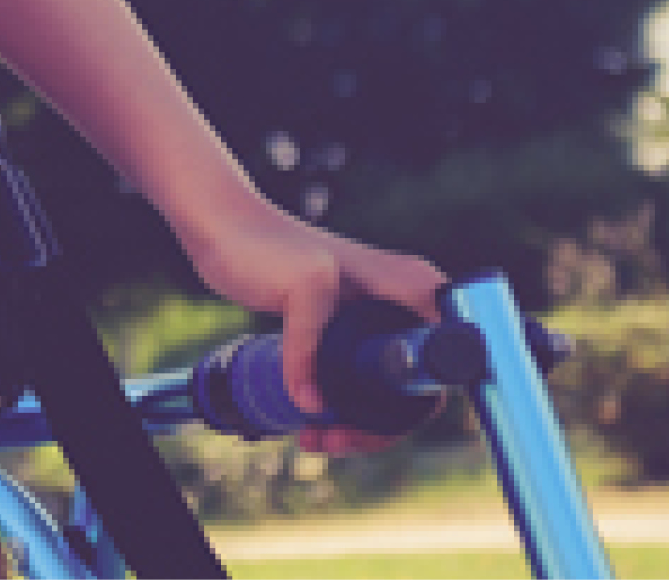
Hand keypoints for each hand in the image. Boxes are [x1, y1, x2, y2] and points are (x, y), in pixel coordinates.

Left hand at [176, 198, 447, 454]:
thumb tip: (312, 405)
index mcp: (415, 287)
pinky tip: (311, 422)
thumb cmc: (267, 243)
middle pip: (414, 387)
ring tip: (312, 439)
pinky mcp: (344, 331)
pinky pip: (357, 380)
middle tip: (333, 440)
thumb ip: (309, 343)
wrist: (223, 228)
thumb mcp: (304, 288)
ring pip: (384, 390)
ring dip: (357, 425)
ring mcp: (375, 319)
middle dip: (379, 427)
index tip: (377, 431)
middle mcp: (404, 304)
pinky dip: (340, 408)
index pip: (444, 363)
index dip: (420, 405)